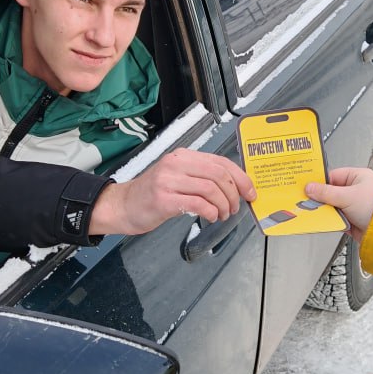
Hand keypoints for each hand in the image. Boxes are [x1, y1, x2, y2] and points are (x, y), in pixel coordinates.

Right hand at [91, 149, 255, 234]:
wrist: (122, 205)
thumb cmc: (151, 194)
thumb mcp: (177, 177)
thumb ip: (201, 177)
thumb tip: (233, 186)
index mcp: (182, 157)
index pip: (220, 162)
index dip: (240, 177)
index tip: (250, 191)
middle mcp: (176, 164)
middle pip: (219, 174)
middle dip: (234, 193)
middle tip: (235, 207)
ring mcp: (168, 180)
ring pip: (211, 189)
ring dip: (224, 205)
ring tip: (223, 214)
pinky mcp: (163, 199)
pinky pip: (198, 203)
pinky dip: (211, 211)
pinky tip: (211, 216)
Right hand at [304, 166, 372, 241]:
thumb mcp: (347, 196)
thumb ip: (326, 192)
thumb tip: (310, 188)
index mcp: (358, 177)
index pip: (333, 176)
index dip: (320, 182)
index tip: (307, 187)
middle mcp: (357, 190)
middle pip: (332, 192)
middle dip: (321, 198)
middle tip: (307, 201)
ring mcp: (355, 205)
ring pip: (334, 206)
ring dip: (326, 210)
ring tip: (314, 212)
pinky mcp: (354, 219)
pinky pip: (338, 218)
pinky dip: (331, 220)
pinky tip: (324, 221)